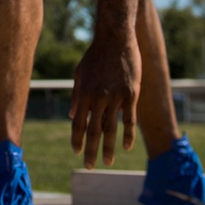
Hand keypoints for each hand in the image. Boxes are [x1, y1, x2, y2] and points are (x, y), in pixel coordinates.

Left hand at [70, 32, 140, 168]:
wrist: (116, 38)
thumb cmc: (95, 55)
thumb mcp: (80, 73)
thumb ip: (76, 95)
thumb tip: (73, 116)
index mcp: (84, 94)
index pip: (79, 124)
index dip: (78, 140)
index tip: (77, 153)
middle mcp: (99, 98)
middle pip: (94, 131)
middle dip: (91, 151)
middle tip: (90, 167)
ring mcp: (116, 97)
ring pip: (111, 128)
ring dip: (108, 147)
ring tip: (107, 162)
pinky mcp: (131, 94)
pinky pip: (129, 119)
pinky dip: (127, 135)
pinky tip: (126, 147)